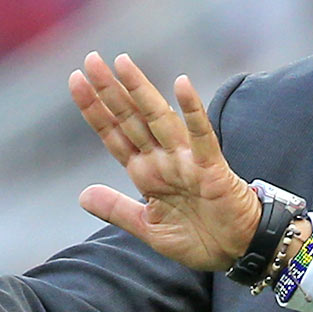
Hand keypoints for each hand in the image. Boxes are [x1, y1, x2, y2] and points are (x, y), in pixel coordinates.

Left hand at [70, 53, 259, 271]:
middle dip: (110, 91)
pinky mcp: (211, 167)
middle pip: (131, 119)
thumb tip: (82, 195)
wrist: (236, 252)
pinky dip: (192, 111)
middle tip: (91, 59)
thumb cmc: (198, 238)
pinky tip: (182, 85)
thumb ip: (117, 209)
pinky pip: (200, 135)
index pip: (114, 134)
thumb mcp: (148, 228)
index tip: (76, 80)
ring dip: (141, 91)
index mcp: (146, 173)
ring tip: (123, 64)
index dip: (94, 109)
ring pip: (159, 119)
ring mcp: (186, 161)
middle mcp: (163, 160)